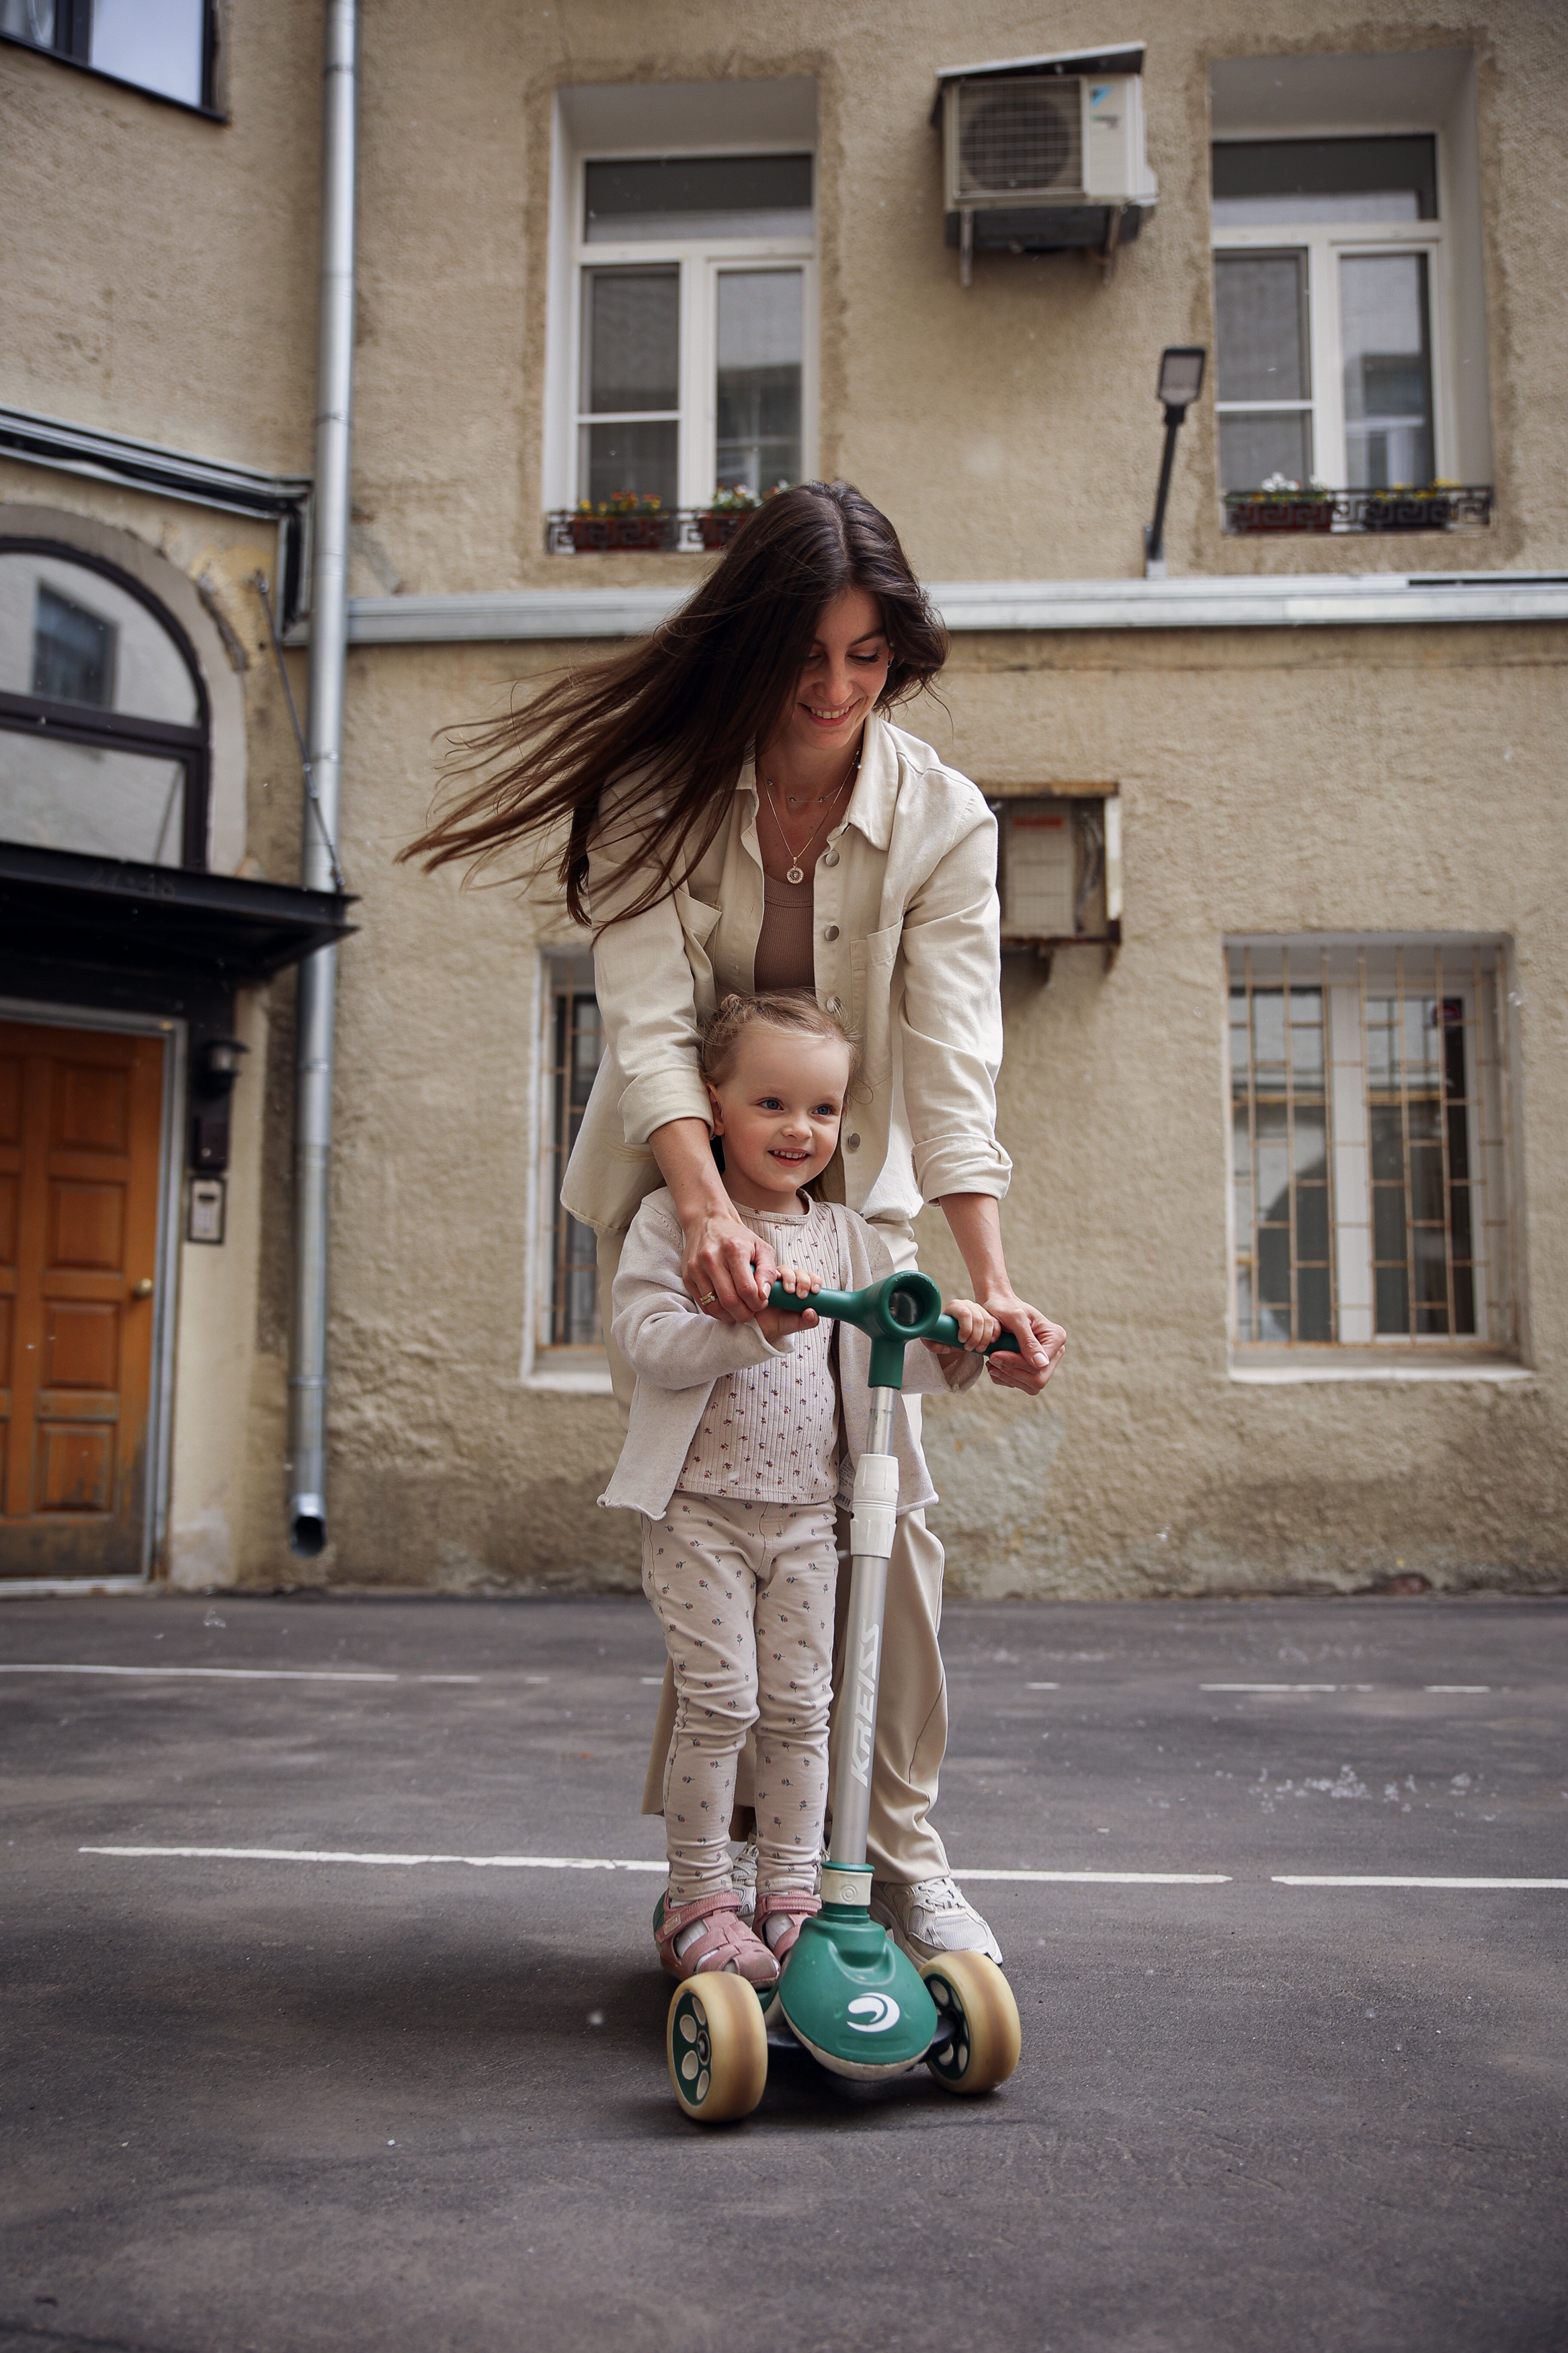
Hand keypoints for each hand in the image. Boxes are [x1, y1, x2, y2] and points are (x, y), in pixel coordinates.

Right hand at [681, 1206, 775, 1323]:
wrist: (708, 1223)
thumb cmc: (738, 1238)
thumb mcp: (761, 1247)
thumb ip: (768, 1271)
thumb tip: (764, 1295)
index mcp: (733, 1249)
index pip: (747, 1289)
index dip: (757, 1303)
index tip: (762, 1303)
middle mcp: (711, 1258)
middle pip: (729, 1301)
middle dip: (744, 1314)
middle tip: (751, 1312)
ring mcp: (696, 1268)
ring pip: (714, 1306)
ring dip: (730, 1315)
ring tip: (739, 1311)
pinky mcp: (687, 1277)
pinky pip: (703, 1304)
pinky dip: (717, 1311)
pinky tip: (726, 1307)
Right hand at [756, 1261, 820, 1344]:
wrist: (760, 1328)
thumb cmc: (780, 1322)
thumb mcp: (797, 1323)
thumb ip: (809, 1320)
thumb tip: (812, 1312)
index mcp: (801, 1289)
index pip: (811, 1278)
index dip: (814, 1281)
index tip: (814, 1291)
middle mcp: (789, 1281)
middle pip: (799, 1272)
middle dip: (803, 1281)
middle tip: (801, 1295)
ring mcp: (775, 1279)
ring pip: (785, 1270)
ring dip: (789, 1277)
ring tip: (788, 1290)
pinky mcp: (761, 1279)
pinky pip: (766, 1273)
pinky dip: (770, 1275)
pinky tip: (771, 1284)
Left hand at [922, 1296, 999, 1373]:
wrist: (951, 1333)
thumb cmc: (942, 1334)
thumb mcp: (934, 1340)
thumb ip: (933, 1344)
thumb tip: (944, 1347)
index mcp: (954, 1306)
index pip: (964, 1314)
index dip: (966, 1328)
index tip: (961, 1341)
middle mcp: (967, 1304)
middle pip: (978, 1318)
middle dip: (976, 1337)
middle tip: (969, 1349)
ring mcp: (979, 1309)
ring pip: (988, 1321)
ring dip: (985, 1338)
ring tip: (978, 1349)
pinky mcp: (987, 1316)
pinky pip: (995, 1324)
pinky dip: (994, 1334)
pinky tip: (990, 1343)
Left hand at [978, 1292, 1065, 1395]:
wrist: (998, 1307)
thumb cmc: (1006, 1308)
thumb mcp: (1016, 1319)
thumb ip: (1027, 1341)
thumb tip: (1041, 1364)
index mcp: (1056, 1337)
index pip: (1040, 1364)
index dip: (1016, 1363)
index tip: (994, 1355)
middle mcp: (1054, 1352)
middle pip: (1038, 1379)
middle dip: (1012, 1372)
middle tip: (992, 1359)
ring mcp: (1044, 1363)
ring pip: (1030, 1386)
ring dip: (1007, 1376)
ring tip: (991, 1362)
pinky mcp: (1032, 1370)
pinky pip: (1021, 1385)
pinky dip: (1005, 1378)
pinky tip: (995, 1365)